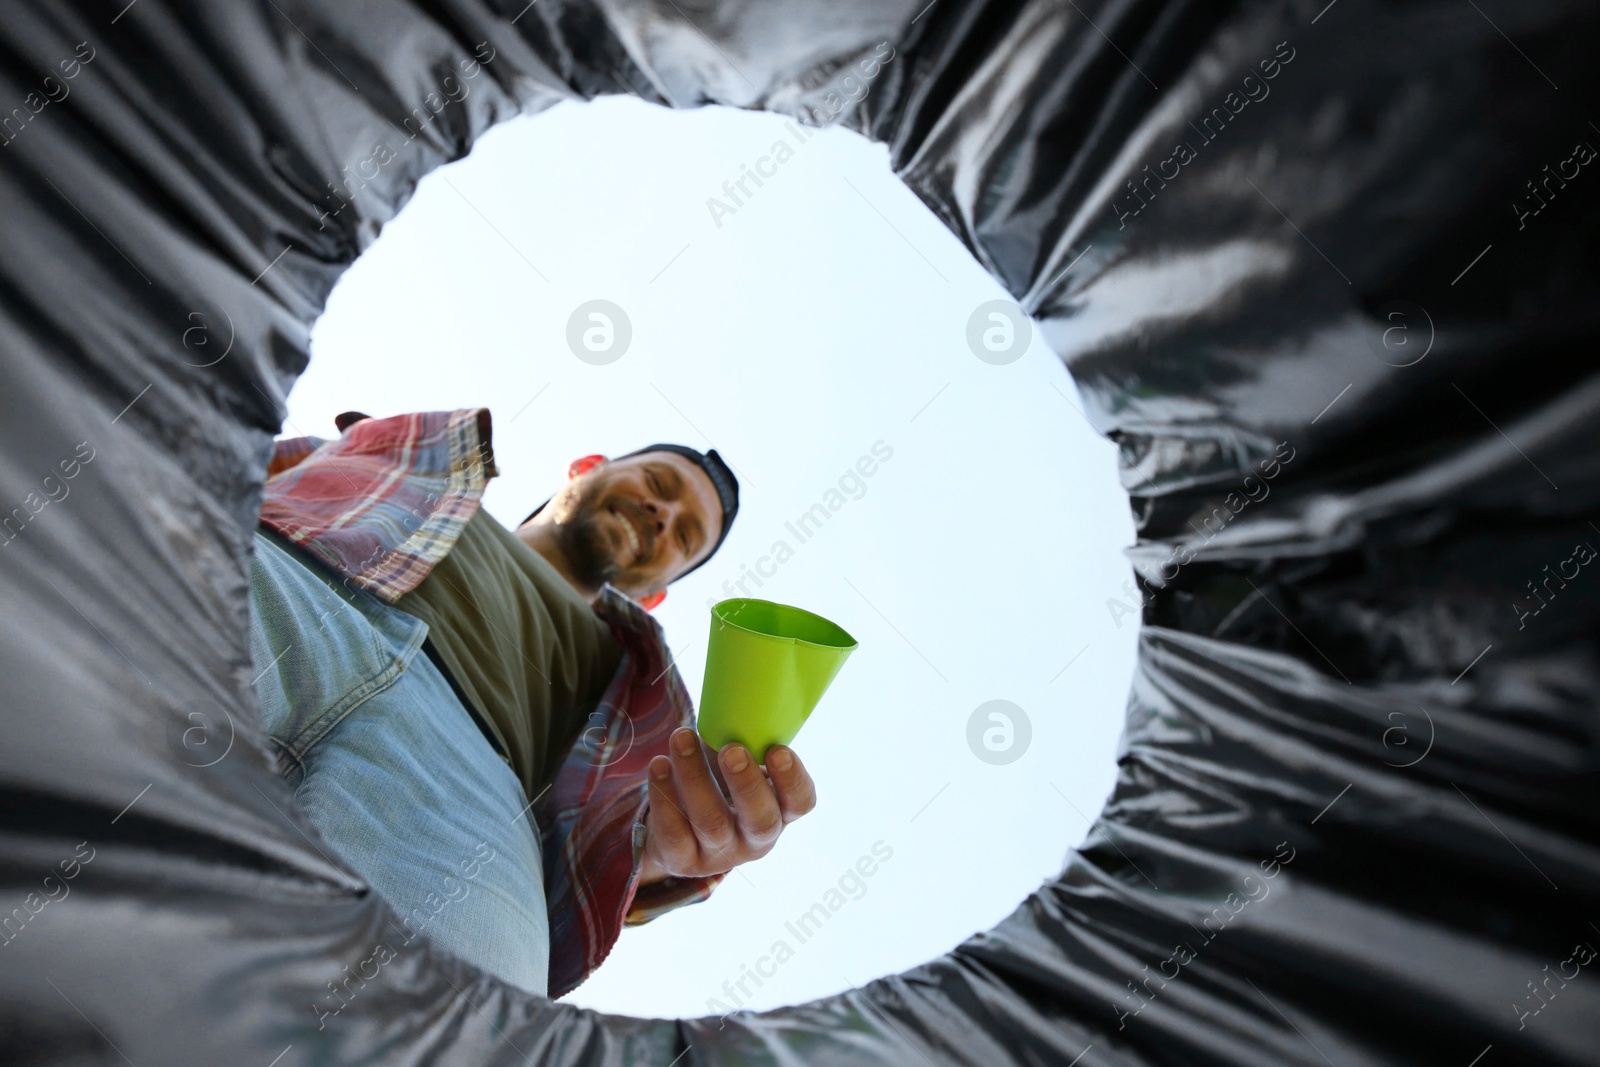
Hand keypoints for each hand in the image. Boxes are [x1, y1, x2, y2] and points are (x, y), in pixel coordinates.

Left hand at [636, 727, 815, 884]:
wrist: (679, 836)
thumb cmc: (719, 787)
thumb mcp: (740, 768)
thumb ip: (746, 744)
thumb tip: (735, 699)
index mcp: (780, 812)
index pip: (800, 802)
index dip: (792, 779)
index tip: (777, 749)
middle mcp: (755, 839)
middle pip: (760, 820)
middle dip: (746, 783)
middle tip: (731, 749)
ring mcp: (720, 854)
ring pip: (711, 822)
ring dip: (695, 776)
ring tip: (681, 737)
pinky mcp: (683, 860)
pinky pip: (674, 831)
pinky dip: (664, 795)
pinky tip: (659, 764)